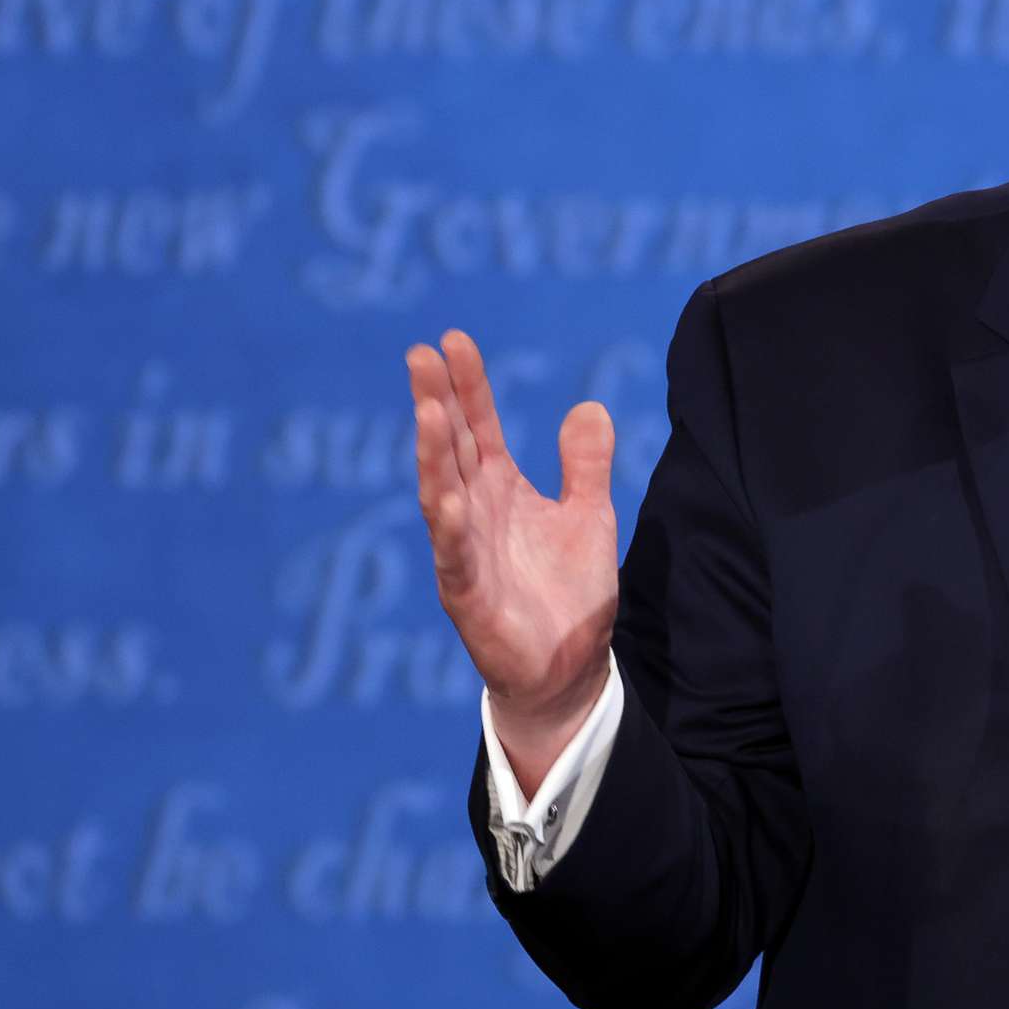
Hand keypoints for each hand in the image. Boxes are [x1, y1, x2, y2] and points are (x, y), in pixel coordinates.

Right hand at [406, 328, 617, 793]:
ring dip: (432, 454)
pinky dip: (450, 527)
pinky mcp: (467, 596)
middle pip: (450, 448)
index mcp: (500, 490)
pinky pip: (454, 557)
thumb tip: (588, 405)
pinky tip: (446, 497)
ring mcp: (464, 553)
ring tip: (427, 411)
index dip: (467, 386)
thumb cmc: (567, 593)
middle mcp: (474, 514)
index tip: (454, 340)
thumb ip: (585, 464)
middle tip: (420, 354)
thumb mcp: (588, 516)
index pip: (477, 427)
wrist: (568, 668)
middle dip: (435, 402)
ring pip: (441, 494)